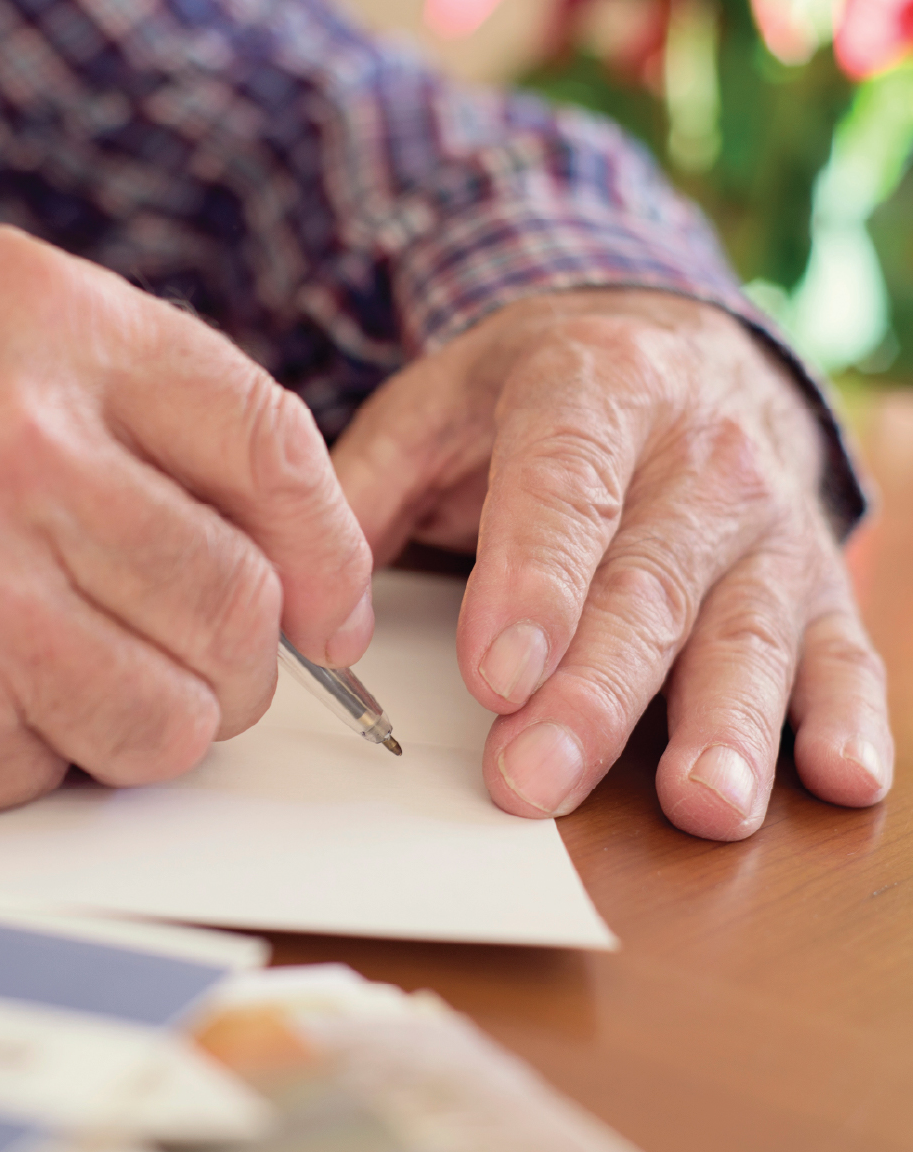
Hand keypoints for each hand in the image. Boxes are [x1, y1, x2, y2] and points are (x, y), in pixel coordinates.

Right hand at [0, 227, 373, 817]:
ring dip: (136, 721)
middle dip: (225, 656)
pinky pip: (68, 770)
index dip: (322, 543)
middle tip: (160, 665)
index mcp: (31, 319)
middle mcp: (22, 441)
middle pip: (243, 596)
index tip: (328, 606)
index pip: (264, 439)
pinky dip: (27, 763)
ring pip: (184, 708)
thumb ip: (84, 394)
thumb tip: (244, 515)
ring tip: (36, 688)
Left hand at [333, 289, 890, 839]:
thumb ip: (356, 494)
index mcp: (595, 386)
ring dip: (726, 724)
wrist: (673, 348)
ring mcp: (769, 522)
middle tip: (536, 779)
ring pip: (747, 629)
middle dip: (594, 693)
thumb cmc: (530, 399)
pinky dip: (845, 719)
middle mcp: (700, 452)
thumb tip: (307, 610)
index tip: (493, 673)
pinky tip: (837, 779)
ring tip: (701, 803)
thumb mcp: (429, 407)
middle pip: (647, 585)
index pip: (563, 487)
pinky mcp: (817, 584)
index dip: (532, 581)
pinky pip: (839, 653)